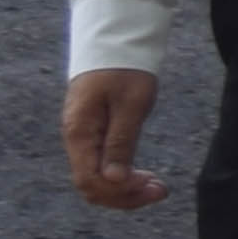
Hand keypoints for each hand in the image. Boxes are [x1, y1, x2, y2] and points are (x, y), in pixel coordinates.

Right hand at [62, 69, 163, 210]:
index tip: (151, 186)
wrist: (114, 43)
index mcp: (80, 133)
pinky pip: (101, 166)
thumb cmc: (125, 69)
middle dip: (125, 195)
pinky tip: (144, 176)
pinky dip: (122, 176)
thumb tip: (114, 180)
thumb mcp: (130, 104)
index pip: (90, 180)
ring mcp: (82, 138)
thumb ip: (120, 142)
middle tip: (161, 191)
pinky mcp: (92, 135)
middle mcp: (75, 139)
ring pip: (97, 178)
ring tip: (157, 187)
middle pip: (91, 186)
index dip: (120, 191)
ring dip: (125, 188)